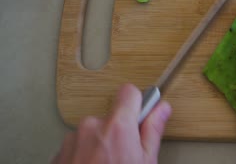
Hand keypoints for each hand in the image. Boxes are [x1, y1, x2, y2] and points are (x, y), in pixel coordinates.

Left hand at [53, 84, 171, 163]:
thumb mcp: (146, 163)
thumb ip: (153, 131)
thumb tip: (162, 109)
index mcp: (117, 126)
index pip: (129, 92)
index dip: (137, 103)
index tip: (141, 116)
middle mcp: (91, 126)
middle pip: (111, 118)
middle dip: (118, 132)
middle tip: (124, 157)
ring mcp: (71, 140)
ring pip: (93, 134)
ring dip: (99, 146)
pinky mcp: (58, 154)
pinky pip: (77, 146)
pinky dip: (84, 157)